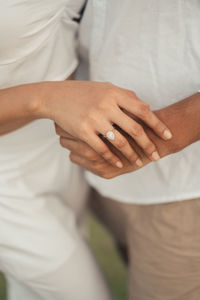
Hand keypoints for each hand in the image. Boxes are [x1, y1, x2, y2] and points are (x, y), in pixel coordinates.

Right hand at [55, 91, 199, 178]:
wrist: (54, 96)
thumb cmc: (83, 92)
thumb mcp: (106, 88)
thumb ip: (127, 96)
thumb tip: (147, 107)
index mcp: (114, 93)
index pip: (142, 110)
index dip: (157, 124)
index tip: (167, 135)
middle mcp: (106, 105)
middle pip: (135, 129)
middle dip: (148, 145)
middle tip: (156, 155)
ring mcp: (94, 118)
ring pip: (120, 141)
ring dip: (131, 155)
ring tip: (139, 163)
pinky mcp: (83, 131)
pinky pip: (102, 149)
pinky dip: (112, 158)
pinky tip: (119, 164)